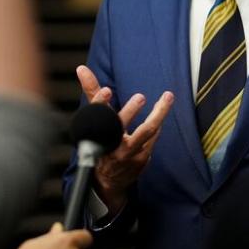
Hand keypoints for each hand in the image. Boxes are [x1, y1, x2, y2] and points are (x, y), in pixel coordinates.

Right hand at [76, 65, 173, 214]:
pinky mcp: (141, 159)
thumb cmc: (102, 140)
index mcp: (96, 132)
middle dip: (129, 112)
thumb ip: (92, 92)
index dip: (99, 102)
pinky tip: (161, 112)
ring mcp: (127, 154)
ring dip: (157, 114)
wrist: (109, 179)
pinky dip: (156, 126)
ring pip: (144, 133)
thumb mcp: (95, 117)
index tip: (107, 90)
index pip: (96, 114)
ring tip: (167, 97)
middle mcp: (110, 144)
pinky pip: (152, 139)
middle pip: (118, 126)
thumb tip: (82, 68)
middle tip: (140, 97)